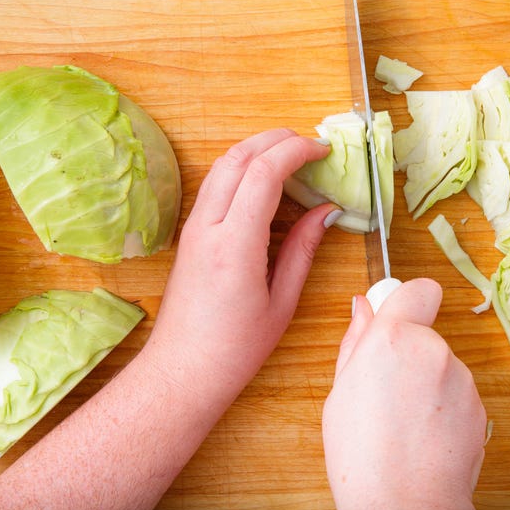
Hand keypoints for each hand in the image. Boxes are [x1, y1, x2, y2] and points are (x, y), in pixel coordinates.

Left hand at [146, 128, 338, 397]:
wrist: (182, 370)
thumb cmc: (235, 348)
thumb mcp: (282, 302)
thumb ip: (303, 249)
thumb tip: (327, 210)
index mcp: (234, 246)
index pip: (263, 174)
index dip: (296, 151)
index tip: (324, 150)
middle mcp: (208, 228)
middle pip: (238, 157)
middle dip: (277, 139)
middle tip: (312, 145)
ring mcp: (193, 227)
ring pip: (222, 165)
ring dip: (258, 149)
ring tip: (293, 156)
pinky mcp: (189, 233)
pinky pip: (215, 184)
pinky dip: (243, 168)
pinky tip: (266, 180)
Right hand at [322, 278, 485, 509]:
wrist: (406, 506)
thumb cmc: (361, 455)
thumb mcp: (341, 391)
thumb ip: (356, 342)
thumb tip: (364, 308)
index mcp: (394, 338)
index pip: (419, 288)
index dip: (408, 301)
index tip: (395, 320)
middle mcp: (434, 350)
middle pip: (426, 335)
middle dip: (409, 355)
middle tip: (385, 392)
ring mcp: (462, 379)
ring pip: (442, 368)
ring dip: (427, 385)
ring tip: (402, 424)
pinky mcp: (480, 407)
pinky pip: (457, 396)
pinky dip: (444, 410)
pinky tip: (423, 438)